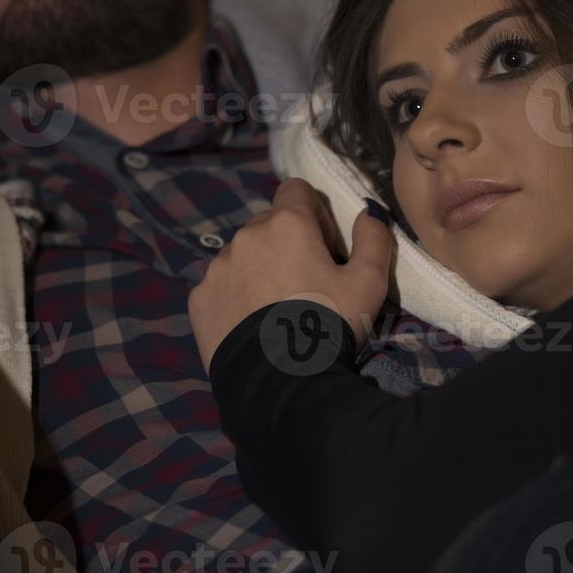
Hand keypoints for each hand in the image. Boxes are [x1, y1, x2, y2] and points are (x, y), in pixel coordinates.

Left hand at [188, 179, 394, 371]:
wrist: (281, 381)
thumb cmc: (329, 324)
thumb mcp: (369, 283)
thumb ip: (373, 238)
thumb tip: (369, 213)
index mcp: (287, 224)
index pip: (296, 190)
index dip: (315, 213)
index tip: (325, 246)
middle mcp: (246, 236)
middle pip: (269, 224)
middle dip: (287, 243)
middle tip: (307, 284)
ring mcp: (217, 267)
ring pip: (243, 254)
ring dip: (259, 269)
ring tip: (277, 310)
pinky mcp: (199, 298)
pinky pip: (221, 285)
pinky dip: (236, 296)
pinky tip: (253, 325)